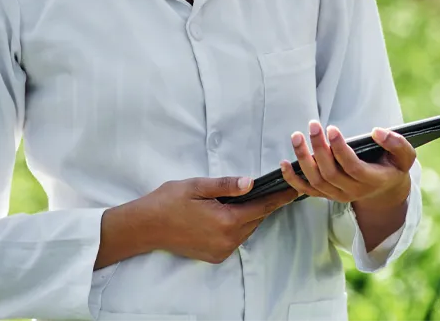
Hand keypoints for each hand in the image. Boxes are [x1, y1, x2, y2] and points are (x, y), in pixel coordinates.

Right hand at [145, 175, 300, 263]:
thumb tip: (250, 182)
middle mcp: (227, 240)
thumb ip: (225, 185)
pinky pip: (235, 238)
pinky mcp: (214, 255)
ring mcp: (221, 250)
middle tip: (274, 187)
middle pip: (255, 220)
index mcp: (226, 221)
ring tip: (253, 196)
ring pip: (246, 229)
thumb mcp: (197, 185)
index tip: (293, 189)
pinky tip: (232, 211)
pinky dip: (238, 225)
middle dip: (265, 204)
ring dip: (250, 214)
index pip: (261, 208)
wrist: (146, 226)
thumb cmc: (169, 201)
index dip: (279, 198)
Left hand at [280, 120, 414, 210]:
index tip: (332, 128)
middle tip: (313, 125)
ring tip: (296, 136)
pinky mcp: (326, 195)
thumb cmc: (393, 165)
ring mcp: (337, 195)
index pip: (352, 166)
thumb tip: (377, 132)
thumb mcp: (404, 156)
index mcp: (372, 180)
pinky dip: (293, 179)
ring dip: (303, 159)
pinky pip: (306, 191)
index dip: (340, 149)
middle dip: (319, 148)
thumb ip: (397, 143)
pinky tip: (283, 163)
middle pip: (330, 172)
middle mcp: (353, 191)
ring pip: (316, 181)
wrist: (386, 189)